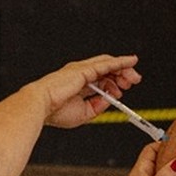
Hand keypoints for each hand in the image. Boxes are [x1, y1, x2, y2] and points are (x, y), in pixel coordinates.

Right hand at [26, 55, 141, 128]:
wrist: (41, 106)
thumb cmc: (55, 111)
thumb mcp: (84, 113)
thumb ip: (98, 106)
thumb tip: (110, 100)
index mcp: (78, 83)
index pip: (101, 79)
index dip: (113, 84)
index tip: (120, 93)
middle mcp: (81, 74)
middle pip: (107, 69)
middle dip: (122, 75)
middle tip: (133, 82)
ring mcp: (83, 69)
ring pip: (109, 64)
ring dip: (124, 69)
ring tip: (134, 77)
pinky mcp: (85, 69)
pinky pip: (107, 64)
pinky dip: (120, 62)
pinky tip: (130, 62)